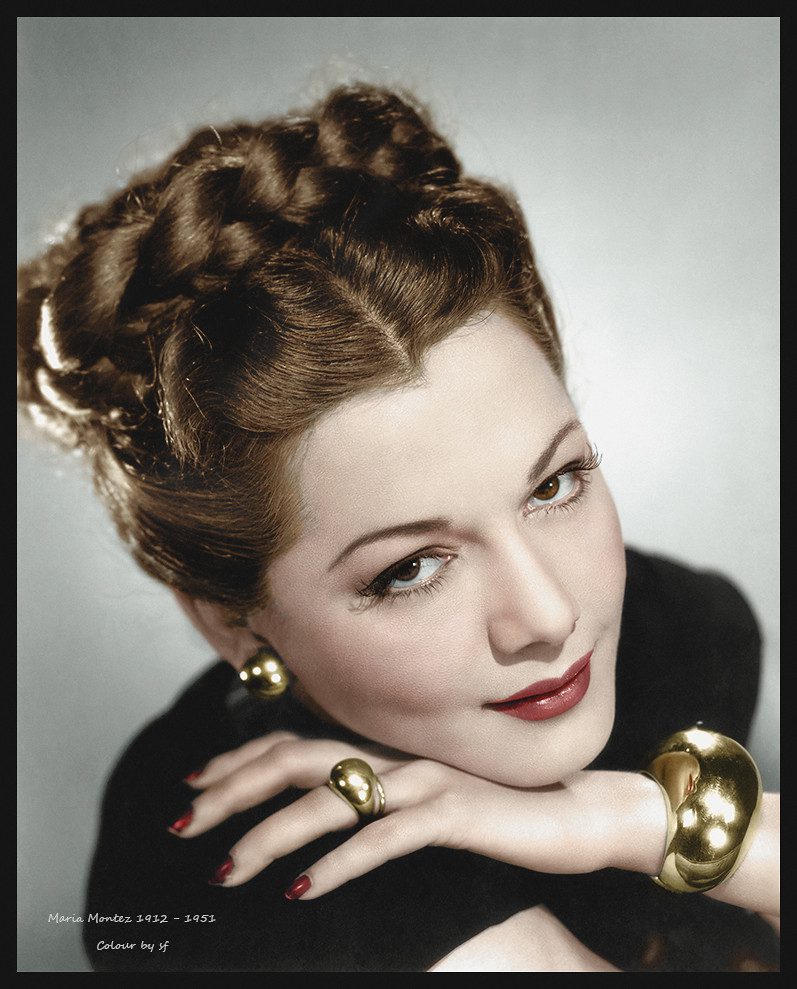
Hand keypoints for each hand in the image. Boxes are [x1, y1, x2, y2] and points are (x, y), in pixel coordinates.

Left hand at [174, 732, 666, 897]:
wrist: (574, 812)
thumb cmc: (494, 813)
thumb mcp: (424, 799)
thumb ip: (376, 795)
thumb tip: (320, 813)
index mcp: (384, 750)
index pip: (295, 743)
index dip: (240, 760)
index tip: (196, 785)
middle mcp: (394, 755)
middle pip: (295, 759)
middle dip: (233, 790)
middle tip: (187, 825)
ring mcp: (422, 780)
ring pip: (329, 799)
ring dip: (270, 835)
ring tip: (228, 870)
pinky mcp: (452, 812)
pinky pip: (381, 838)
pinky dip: (336, 865)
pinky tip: (301, 890)